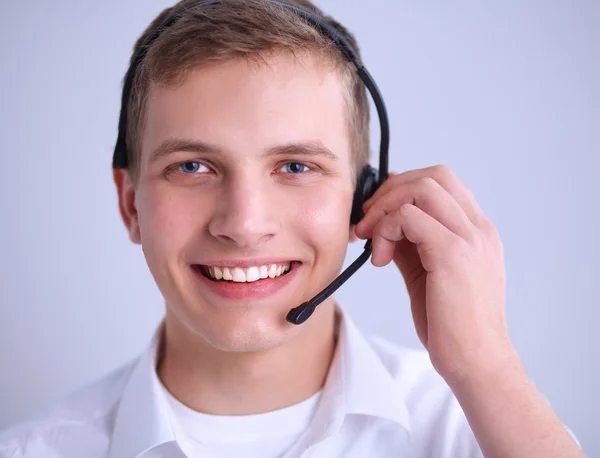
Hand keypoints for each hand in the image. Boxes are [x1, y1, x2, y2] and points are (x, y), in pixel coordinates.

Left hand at [354, 165, 512, 383]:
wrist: (476, 361)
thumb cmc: (451, 323)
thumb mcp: (427, 273)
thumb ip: (411, 243)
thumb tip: (384, 223)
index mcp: (477, 231)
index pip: (442, 183)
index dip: (403, 187)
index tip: (378, 211)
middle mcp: (478, 228)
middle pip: (434, 175)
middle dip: (391, 190)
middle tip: (367, 219)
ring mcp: (470, 238)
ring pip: (422, 188)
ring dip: (385, 207)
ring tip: (370, 237)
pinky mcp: (454, 254)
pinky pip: (410, 216)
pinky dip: (387, 228)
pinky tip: (380, 257)